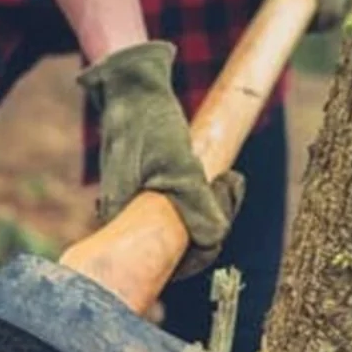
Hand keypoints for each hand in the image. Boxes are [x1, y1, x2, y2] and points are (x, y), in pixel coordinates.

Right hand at [77, 41, 245, 279]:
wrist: (132, 89)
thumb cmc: (149, 123)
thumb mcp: (177, 160)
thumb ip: (196, 201)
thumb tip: (216, 239)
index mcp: (122, 222)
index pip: (172, 261)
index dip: (206, 245)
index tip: (224, 197)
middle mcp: (125, 224)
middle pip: (180, 248)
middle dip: (213, 222)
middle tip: (229, 181)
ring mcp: (136, 212)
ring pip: (183, 231)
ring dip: (212, 209)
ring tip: (226, 179)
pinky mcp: (148, 199)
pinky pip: (181, 215)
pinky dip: (203, 201)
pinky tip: (218, 180)